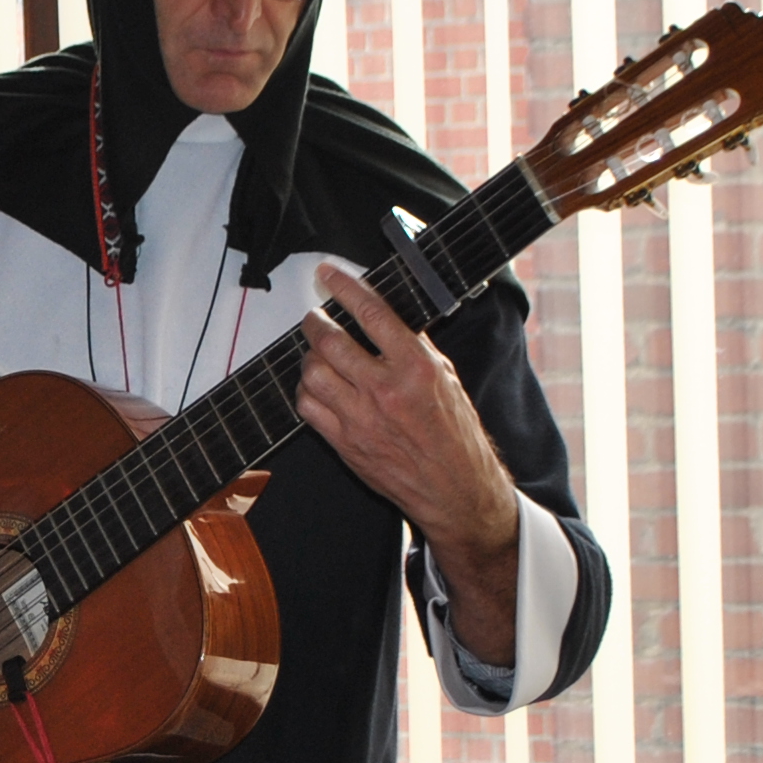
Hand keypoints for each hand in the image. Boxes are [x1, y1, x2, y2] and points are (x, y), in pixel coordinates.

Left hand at [296, 265, 519, 570]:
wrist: (455, 489)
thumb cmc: (456, 435)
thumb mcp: (447, 378)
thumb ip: (414, 346)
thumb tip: (384, 316)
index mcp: (416, 367)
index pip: (371, 313)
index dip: (344, 287)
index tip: (328, 274)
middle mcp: (385, 390)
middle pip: (330, 341)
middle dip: (315, 321)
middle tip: (316, 316)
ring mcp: (361, 419)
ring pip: (312, 373)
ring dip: (309, 356)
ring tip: (318, 352)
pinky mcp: (345, 443)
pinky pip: (307, 407)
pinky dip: (306, 390)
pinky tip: (317, 386)